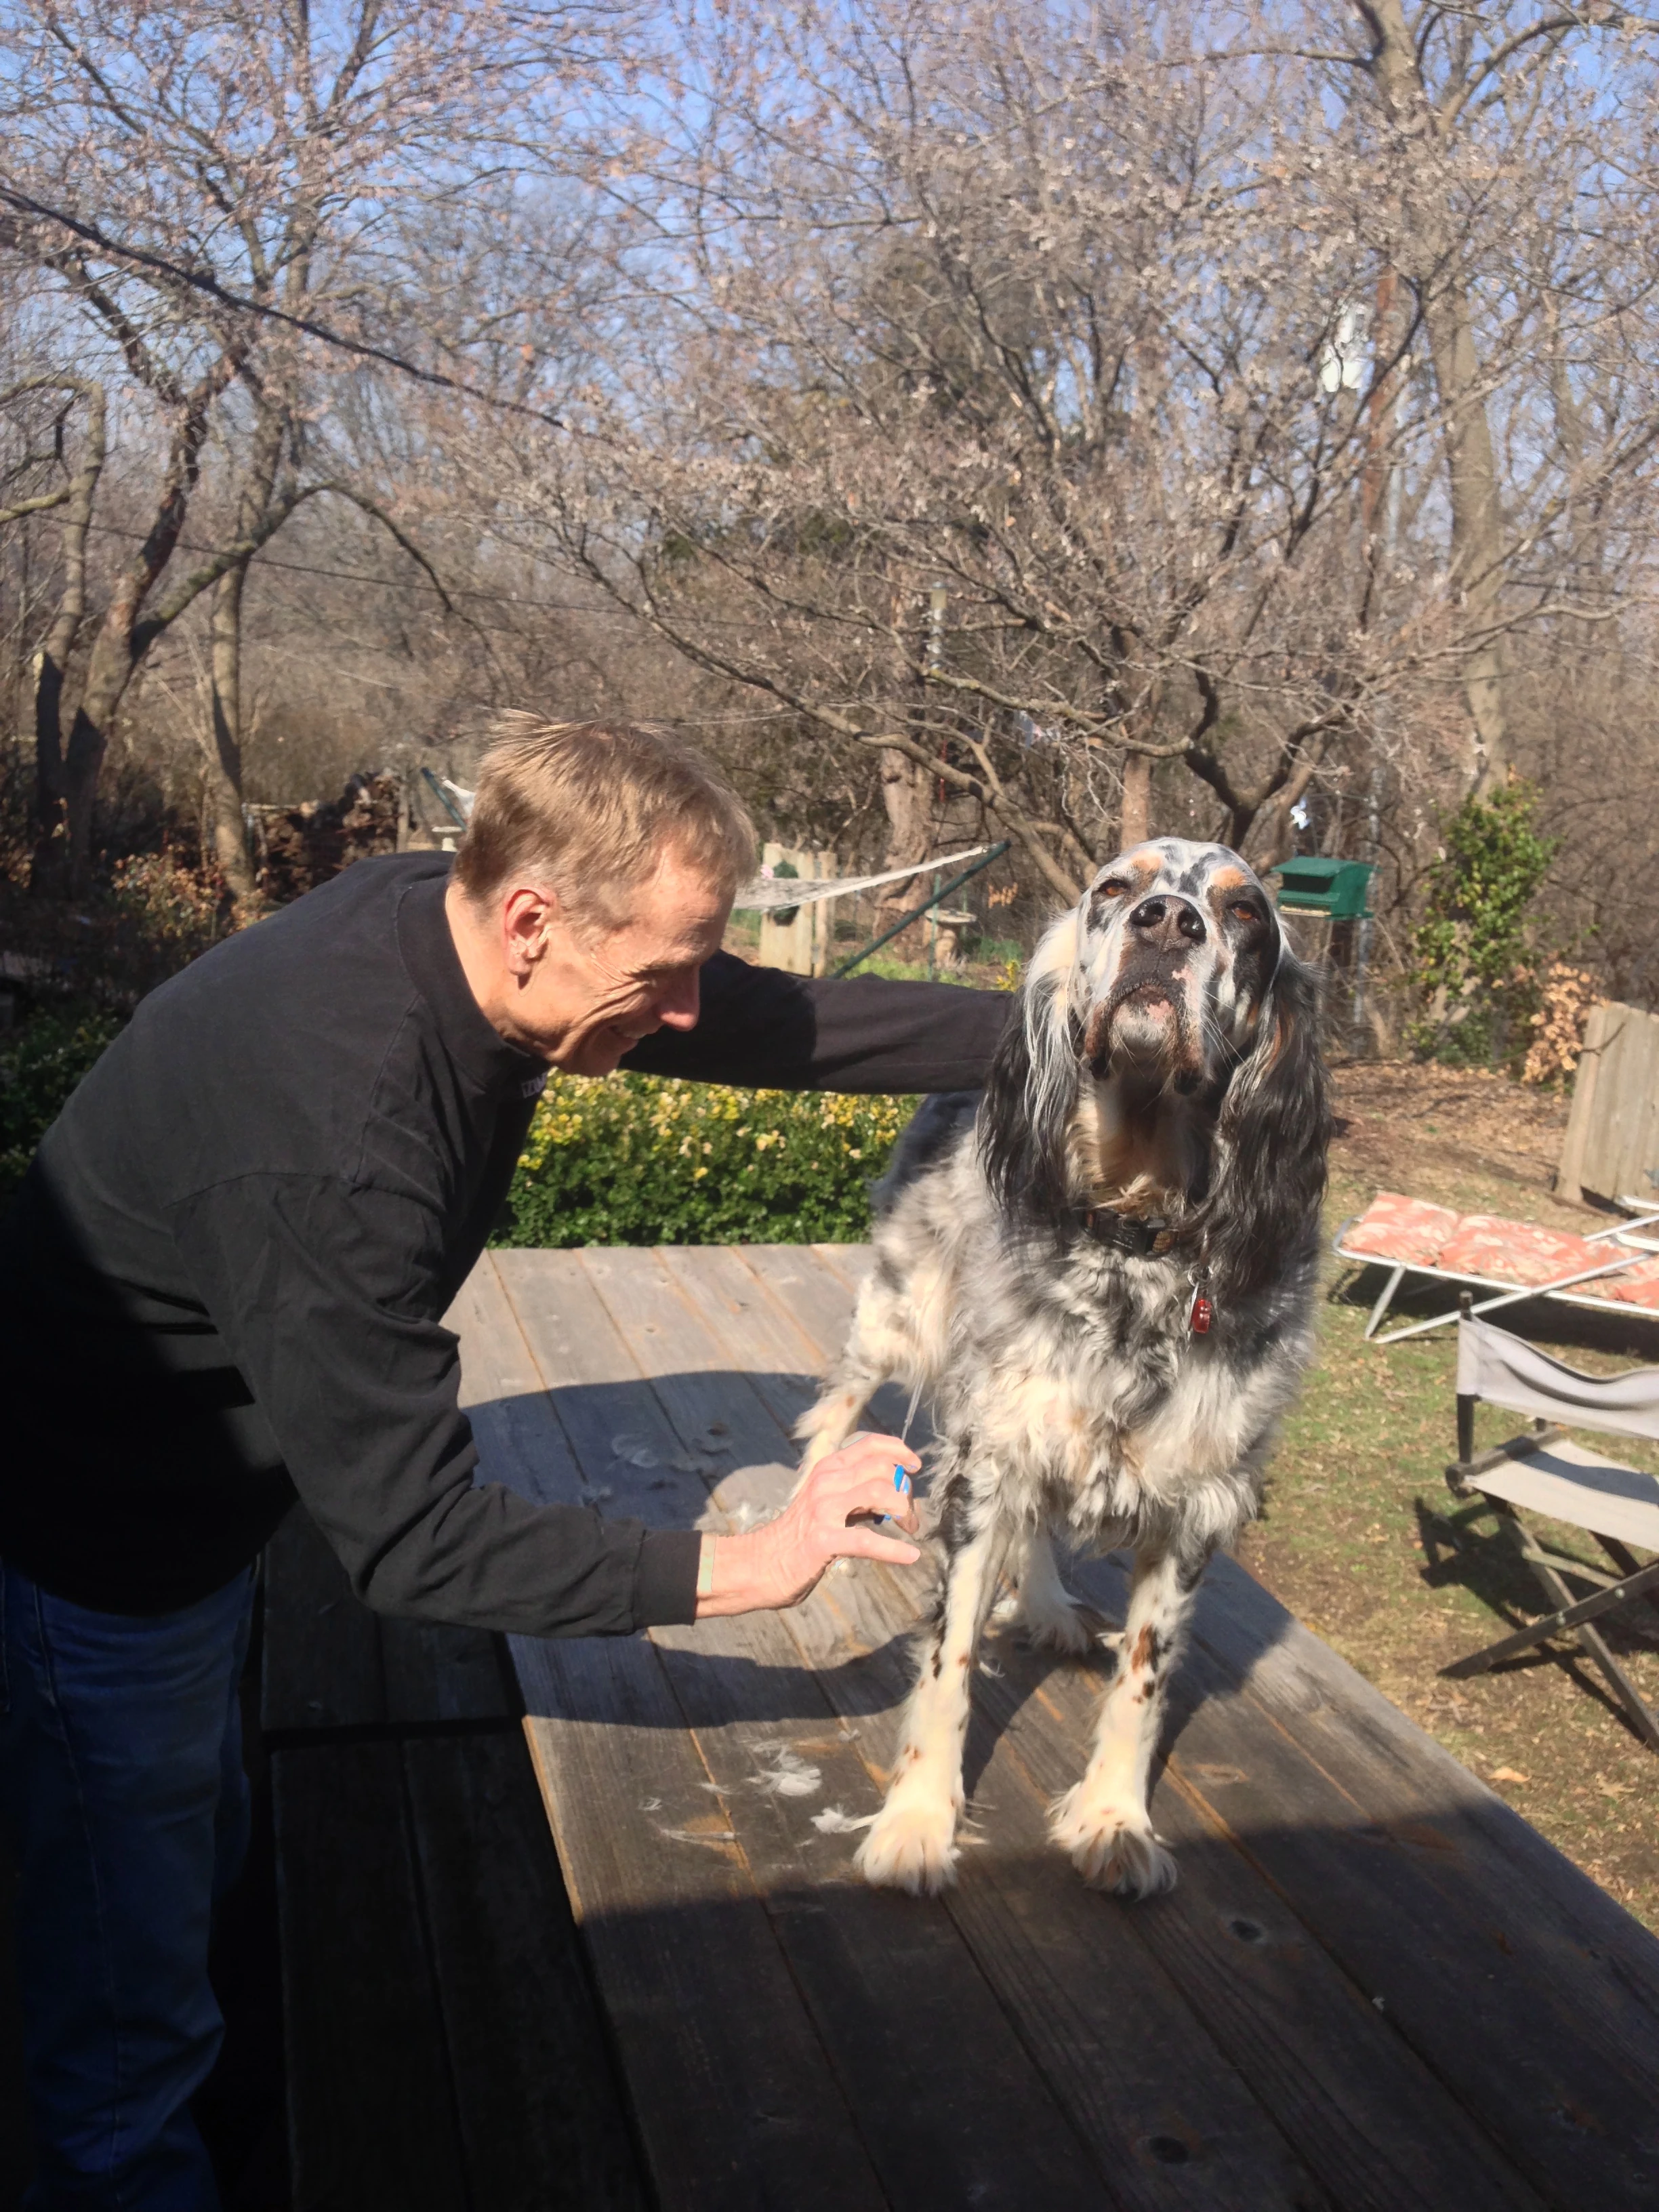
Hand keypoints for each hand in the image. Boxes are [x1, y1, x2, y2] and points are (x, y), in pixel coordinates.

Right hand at [694, 1432, 922, 1616]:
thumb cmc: (798, 1537)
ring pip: (879, 1493)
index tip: (915, 1466)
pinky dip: (894, 1550)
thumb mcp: (825, 1503)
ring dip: (904, 1512)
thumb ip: (855, 1494)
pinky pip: (867, 1540)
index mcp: (827, 1469)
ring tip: (910, 1530)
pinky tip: (910, 1556)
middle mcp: (826, 1482)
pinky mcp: (823, 1540)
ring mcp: (823, 1509)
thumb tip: (894, 1494)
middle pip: (882, 1469)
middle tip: (910, 1516)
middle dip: (906, 1491)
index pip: (869, 1444)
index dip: (899, 1450)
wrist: (761, 1564)